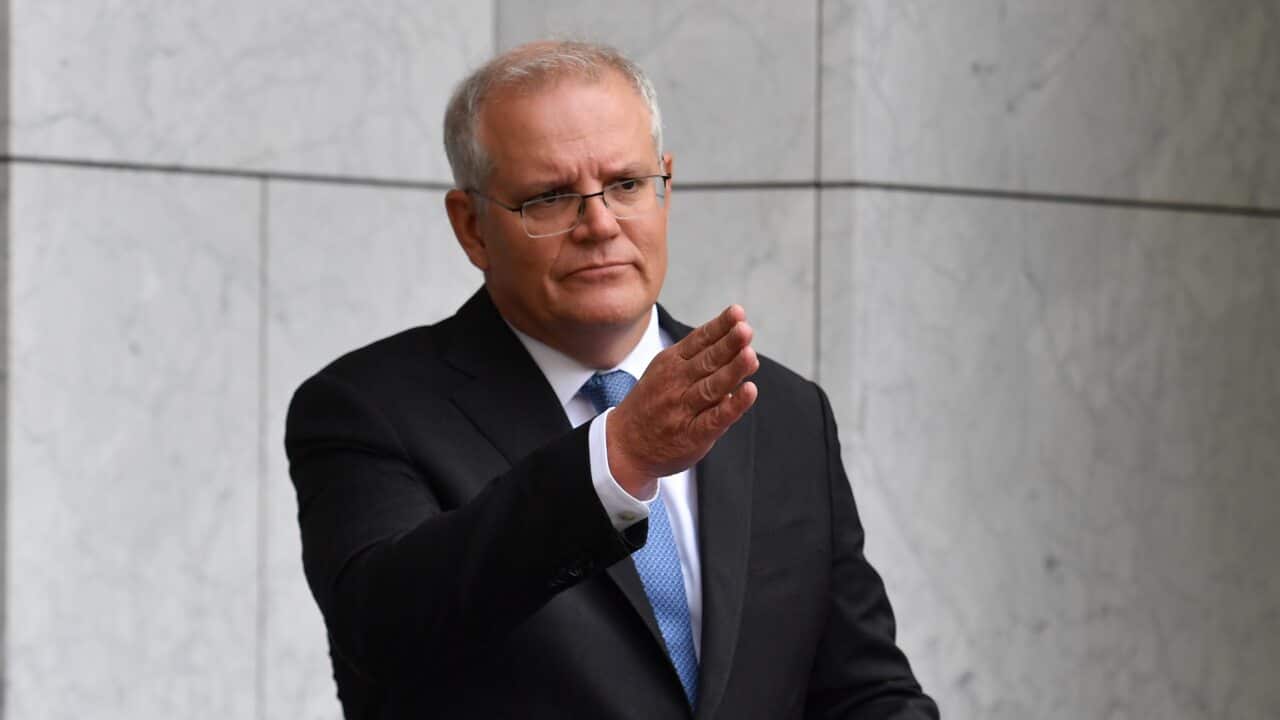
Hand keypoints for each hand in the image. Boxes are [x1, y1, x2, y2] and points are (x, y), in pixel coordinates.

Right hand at [607, 305, 759, 497]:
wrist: (623, 446)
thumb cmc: (651, 405)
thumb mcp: (665, 372)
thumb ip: (700, 360)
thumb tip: (745, 350)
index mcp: (670, 363)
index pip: (699, 340)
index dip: (719, 326)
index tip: (737, 312)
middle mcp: (676, 383)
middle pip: (707, 361)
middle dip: (727, 344)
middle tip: (745, 330)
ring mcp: (684, 409)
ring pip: (712, 387)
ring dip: (732, 371)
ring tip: (750, 356)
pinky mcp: (693, 435)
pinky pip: (715, 418)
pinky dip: (732, 405)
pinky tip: (748, 392)